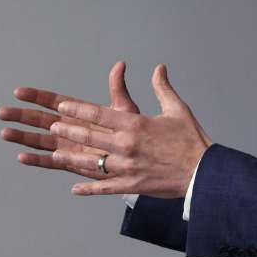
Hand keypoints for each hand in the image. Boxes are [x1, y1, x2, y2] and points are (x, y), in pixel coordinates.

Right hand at [0, 60, 139, 175]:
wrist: (138, 157)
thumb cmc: (131, 132)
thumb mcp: (124, 109)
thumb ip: (117, 89)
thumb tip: (120, 65)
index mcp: (79, 113)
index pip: (54, 102)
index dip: (37, 97)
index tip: (19, 91)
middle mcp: (70, 129)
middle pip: (41, 121)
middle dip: (22, 116)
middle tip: (2, 112)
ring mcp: (69, 146)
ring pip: (41, 141)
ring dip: (23, 138)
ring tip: (5, 133)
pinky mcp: (73, 163)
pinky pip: (52, 162)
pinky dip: (37, 161)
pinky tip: (22, 157)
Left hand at [13, 63, 210, 197]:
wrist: (203, 172)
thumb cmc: (191, 139)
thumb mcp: (177, 109)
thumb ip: (162, 88)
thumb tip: (158, 68)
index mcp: (136, 125)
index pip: (100, 114)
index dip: (78, 110)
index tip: (62, 106)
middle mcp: (127, 145)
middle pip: (90, 137)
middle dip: (69, 131)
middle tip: (53, 126)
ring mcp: (128, 167)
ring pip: (92, 162)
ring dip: (72, 158)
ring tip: (56, 154)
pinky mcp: (132, 185)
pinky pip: (105, 187)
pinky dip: (88, 189)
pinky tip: (75, 188)